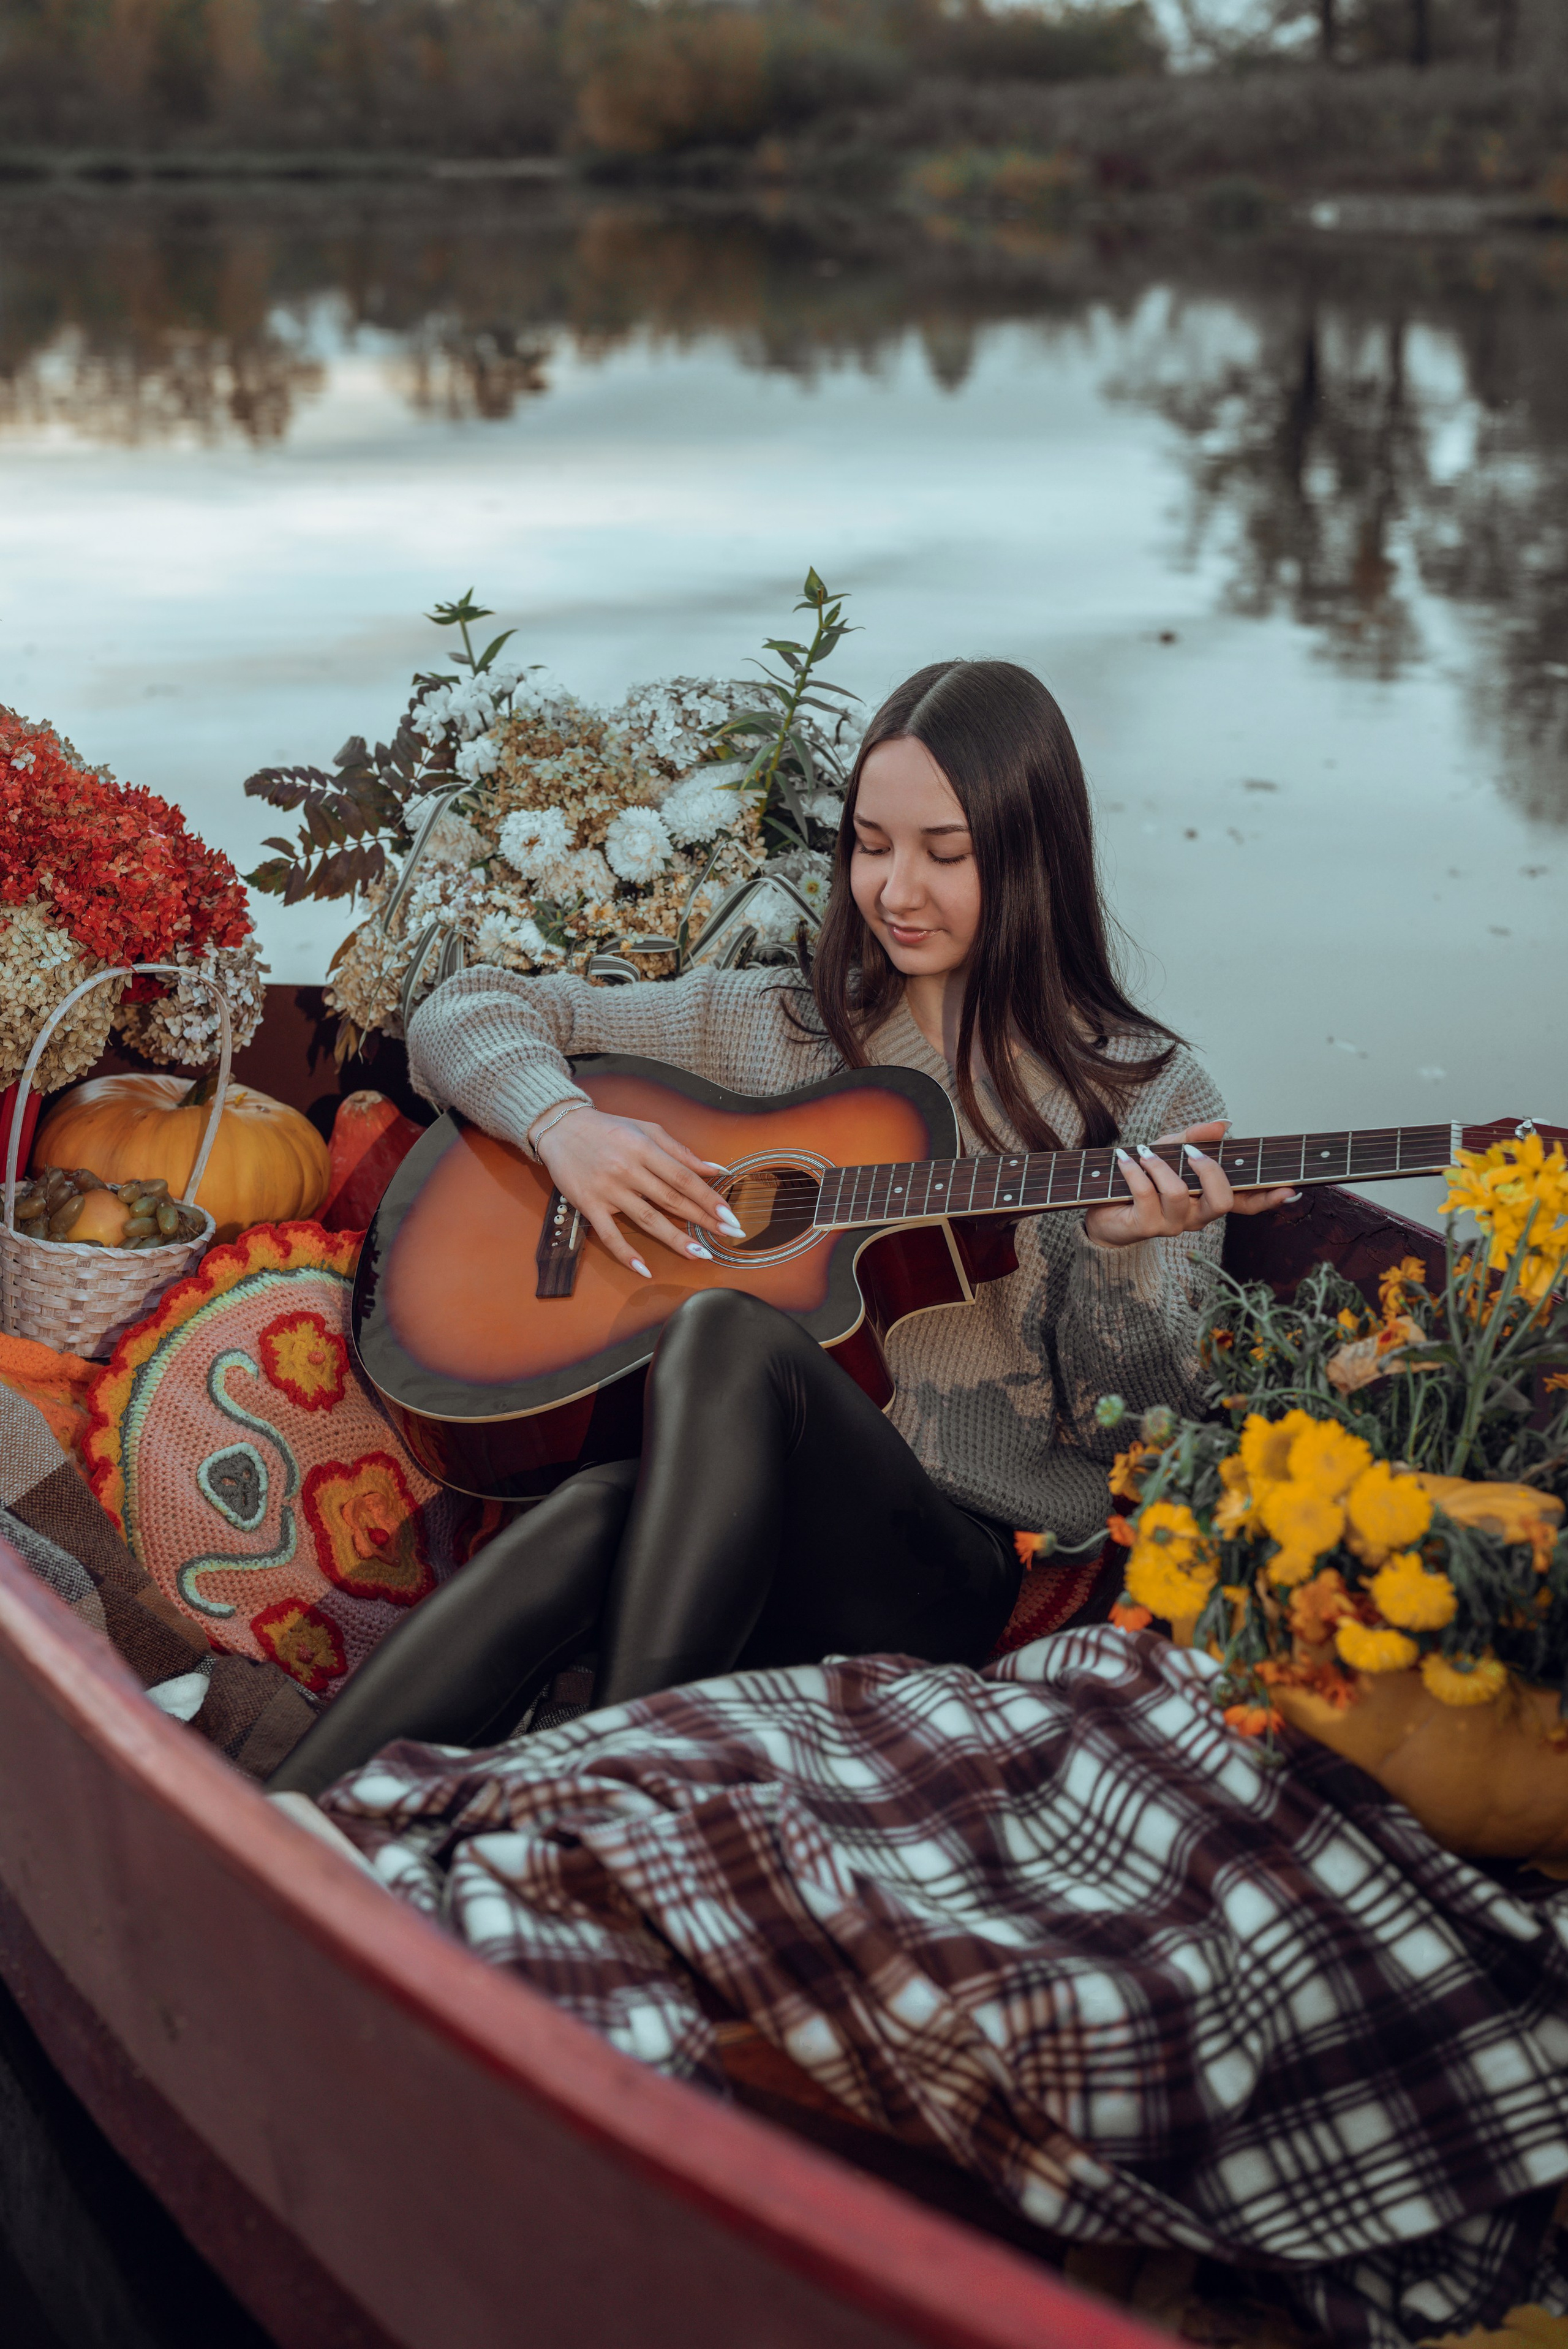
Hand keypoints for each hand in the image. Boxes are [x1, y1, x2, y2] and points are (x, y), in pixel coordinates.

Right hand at [533, 1106, 740, 1278]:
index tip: (729, 1215)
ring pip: (646, 1219)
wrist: (561, 1128)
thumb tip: (715, 1169)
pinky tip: (644, 1269)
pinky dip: (626, 1253)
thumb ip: (680, 1151)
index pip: (683, 1177)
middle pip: (671, 1199)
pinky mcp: (588, 1204)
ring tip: (699, 1254)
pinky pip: (609, 1234)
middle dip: (702, 1220)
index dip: (708, 1198)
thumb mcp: (646, 1130)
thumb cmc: (608, 1129)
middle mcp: (627, 1168)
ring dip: (675, 1239)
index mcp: (644, 1148)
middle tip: (728, 1236)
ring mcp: (607, 1189)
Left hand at [1083, 1119, 1297, 1249]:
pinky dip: (1134, 1171)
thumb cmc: (1142, 1178)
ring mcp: (1172, 1225)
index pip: (1247, 1203)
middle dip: (1208, 1170)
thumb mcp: (1170, 1149)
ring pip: (1179, 1194)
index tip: (1288, 1187)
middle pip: (1222, 1201)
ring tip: (1142, 1153)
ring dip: (1159, 1165)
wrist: (1100, 1206)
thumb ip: (1196, 1137)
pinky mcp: (1144, 1227)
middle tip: (1190, 1153)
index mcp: (1208, 1199)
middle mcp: (1196, 1216)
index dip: (1269, 1198)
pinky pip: (1145, 1195)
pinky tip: (1124, 1160)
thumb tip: (1225, 1124)